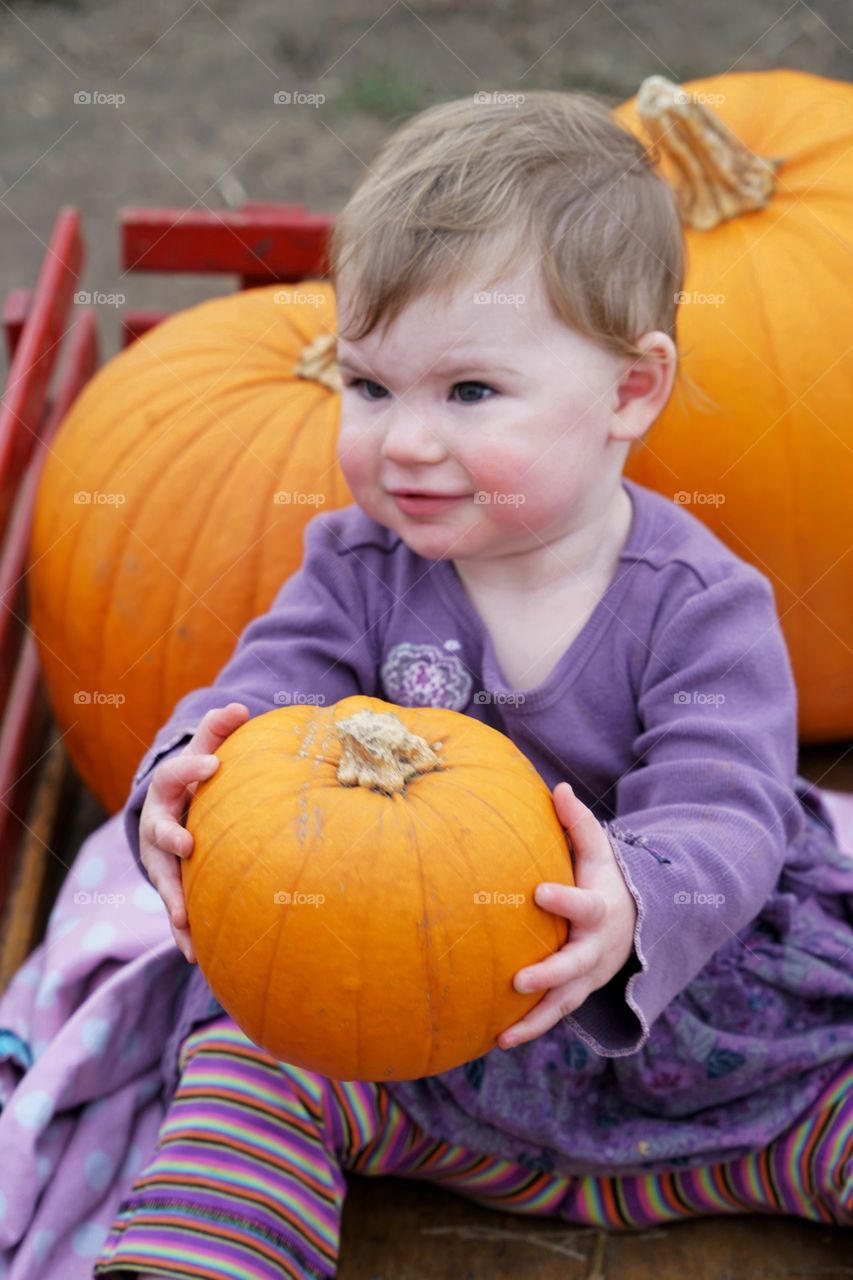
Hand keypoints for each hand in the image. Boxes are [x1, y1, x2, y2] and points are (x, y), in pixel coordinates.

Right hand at [139, 702, 249, 962]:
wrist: (171, 812)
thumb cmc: (197, 779)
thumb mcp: (203, 752)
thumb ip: (217, 731)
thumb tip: (237, 705)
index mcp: (168, 789)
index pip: (174, 775)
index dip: (191, 768)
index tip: (214, 764)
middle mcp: (157, 824)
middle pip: (158, 831)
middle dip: (170, 837)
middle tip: (188, 844)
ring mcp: (159, 858)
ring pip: (162, 878)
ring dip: (173, 898)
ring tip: (185, 918)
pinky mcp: (169, 885)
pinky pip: (174, 909)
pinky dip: (183, 932)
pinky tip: (195, 954)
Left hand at [497, 781, 637, 1050]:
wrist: (635, 923)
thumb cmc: (603, 879)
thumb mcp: (598, 850)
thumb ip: (578, 822)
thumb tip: (557, 786)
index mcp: (598, 909)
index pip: (583, 904)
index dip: (564, 900)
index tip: (539, 892)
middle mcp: (595, 949)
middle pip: (575, 966)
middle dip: (550, 975)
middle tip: (519, 980)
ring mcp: (588, 976)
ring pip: (565, 1002)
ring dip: (537, 1020)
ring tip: (504, 1036)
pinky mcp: (576, 994)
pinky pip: (554, 1015)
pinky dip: (531, 1030)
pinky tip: (497, 1042)